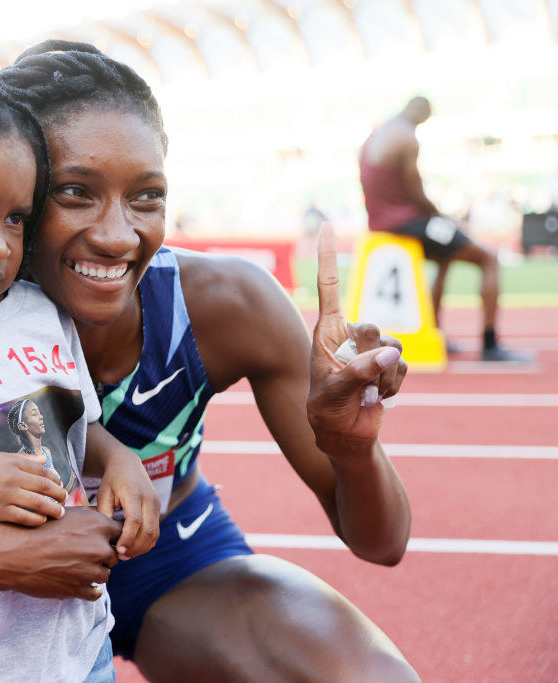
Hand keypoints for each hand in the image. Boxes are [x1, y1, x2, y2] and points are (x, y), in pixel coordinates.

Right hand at [0, 452, 67, 525]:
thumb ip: (23, 459)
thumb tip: (44, 460)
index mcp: (13, 463)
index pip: (43, 471)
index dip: (56, 478)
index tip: (60, 484)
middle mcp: (12, 478)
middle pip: (45, 486)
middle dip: (59, 494)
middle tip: (64, 499)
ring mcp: (6, 495)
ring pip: (39, 503)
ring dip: (53, 509)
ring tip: (60, 513)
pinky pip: (24, 517)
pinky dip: (37, 520)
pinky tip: (42, 520)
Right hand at [0, 507, 120, 600]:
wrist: (10, 551)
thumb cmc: (33, 528)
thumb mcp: (63, 514)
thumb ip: (87, 520)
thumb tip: (102, 525)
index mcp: (97, 524)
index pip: (121, 532)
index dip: (111, 536)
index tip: (102, 539)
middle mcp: (98, 546)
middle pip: (114, 555)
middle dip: (102, 554)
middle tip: (82, 553)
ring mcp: (90, 570)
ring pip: (104, 574)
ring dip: (93, 571)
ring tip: (71, 565)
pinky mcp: (79, 589)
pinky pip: (95, 593)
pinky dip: (88, 588)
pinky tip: (73, 580)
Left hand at [95, 449, 159, 560]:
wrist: (127, 464)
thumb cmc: (112, 480)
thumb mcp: (104, 494)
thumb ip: (104, 514)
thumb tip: (105, 537)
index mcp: (133, 493)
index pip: (135, 521)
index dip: (128, 538)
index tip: (118, 550)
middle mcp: (149, 498)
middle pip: (148, 530)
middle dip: (136, 547)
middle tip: (122, 557)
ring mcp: (156, 503)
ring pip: (155, 533)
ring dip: (142, 547)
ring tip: (127, 555)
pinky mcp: (158, 508)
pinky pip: (156, 530)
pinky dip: (147, 542)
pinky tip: (134, 548)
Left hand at [307, 225, 407, 458]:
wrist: (345, 437)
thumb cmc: (326, 412)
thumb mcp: (333, 394)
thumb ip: (359, 372)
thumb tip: (391, 353)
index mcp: (325, 333)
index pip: (329, 288)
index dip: (329, 258)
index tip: (326, 225)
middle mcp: (350, 336)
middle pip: (372, 327)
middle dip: (369, 357)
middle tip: (357, 382)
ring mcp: (373, 349)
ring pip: (394, 346)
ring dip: (383, 376)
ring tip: (366, 393)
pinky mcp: (392, 365)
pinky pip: (404, 366)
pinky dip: (393, 386)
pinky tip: (379, 397)